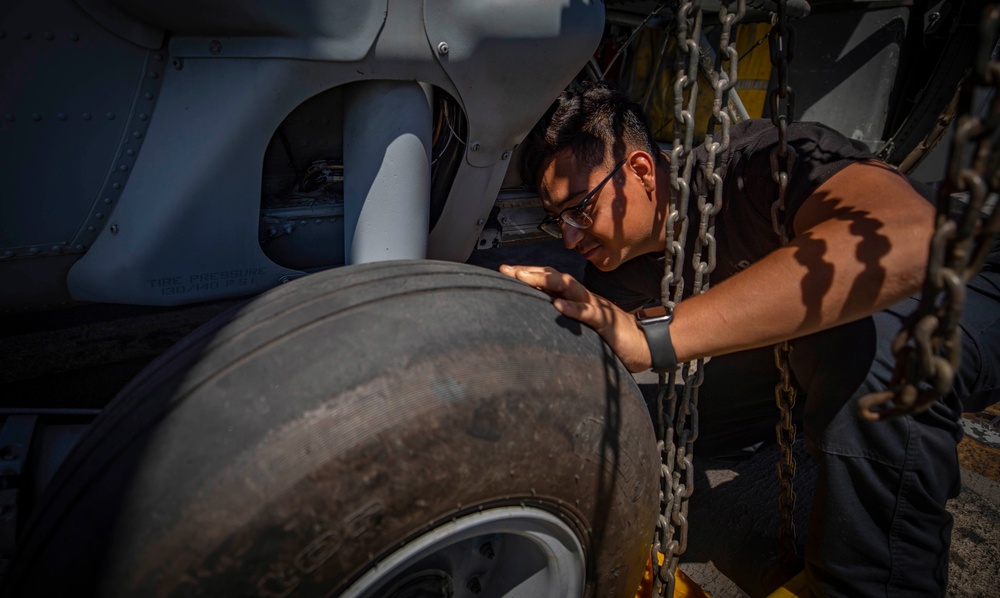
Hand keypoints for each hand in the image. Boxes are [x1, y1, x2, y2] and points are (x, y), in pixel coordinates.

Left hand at [499, 264, 652, 371]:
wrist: (646, 343)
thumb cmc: (613, 337)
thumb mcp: (584, 327)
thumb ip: (566, 321)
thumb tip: (540, 320)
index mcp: (578, 298)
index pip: (551, 279)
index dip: (529, 273)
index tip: (504, 270)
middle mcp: (585, 297)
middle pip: (555, 277)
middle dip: (530, 272)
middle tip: (506, 270)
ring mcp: (595, 306)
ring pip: (570, 287)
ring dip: (546, 280)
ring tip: (523, 278)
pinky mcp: (606, 321)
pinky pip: (588, 311)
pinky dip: (573, 307)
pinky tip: (558, 306)